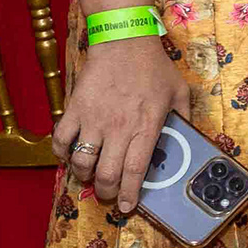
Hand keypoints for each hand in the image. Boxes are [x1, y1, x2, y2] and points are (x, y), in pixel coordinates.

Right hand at [55, 33, 179, 211]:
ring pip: (82, 162)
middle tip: (109, 194)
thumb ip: (183, 119)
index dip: (130, 193)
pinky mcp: (74, 110)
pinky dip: (62, 155)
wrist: (123, 41)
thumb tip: (186, 140)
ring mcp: (93, 119)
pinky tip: (70, 156)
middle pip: (107, 173)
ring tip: (91, 176)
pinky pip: (61, 141)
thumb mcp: (180, 93)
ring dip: (84, 176)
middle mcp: (118, 128)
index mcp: (146, 126)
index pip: (136, 170)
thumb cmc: (155, 67)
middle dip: (107, 192)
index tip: (128, 206)